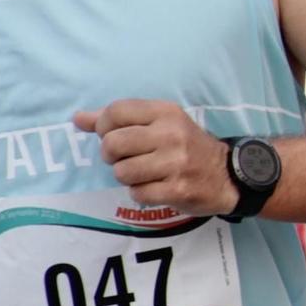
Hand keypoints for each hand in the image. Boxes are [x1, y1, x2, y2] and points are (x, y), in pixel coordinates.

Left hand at [73, 100, 238, 215]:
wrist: (228, 174)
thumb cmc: (187, 146)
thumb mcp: (160, 123)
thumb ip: (119, 120)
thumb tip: (78, 118)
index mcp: (166, 113)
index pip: (115, 112)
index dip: (104, 127)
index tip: (114, 135)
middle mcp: (171, 134)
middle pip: (112, 143)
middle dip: (111, 156)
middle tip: (126, 158)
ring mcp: (176, 163)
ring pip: (122, 172)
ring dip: (127, 176)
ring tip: (143, 174)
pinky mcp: (178, 189)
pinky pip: (137, 193)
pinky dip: (141, 193)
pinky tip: (155, 187)